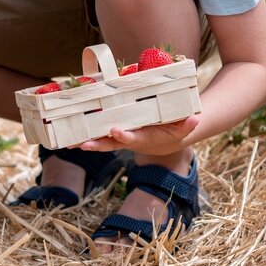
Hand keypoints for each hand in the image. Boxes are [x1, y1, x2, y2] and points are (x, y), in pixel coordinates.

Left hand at [79, 115, 197, 155]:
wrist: (167, 141)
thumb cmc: (174, 129)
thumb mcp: (183, 127)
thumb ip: (188, 124)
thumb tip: (196, 119)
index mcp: (145, 138)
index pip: (134, 138)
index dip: (124, 136)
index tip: (115, 131)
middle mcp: (131, 141)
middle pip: (112, 145)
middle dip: (98, 145)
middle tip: (84, 144)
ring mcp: (121, 139)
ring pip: (102, 143)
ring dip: (87, 144)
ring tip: (69, 144)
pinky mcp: (115, 136)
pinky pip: (99, 137)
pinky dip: (85, 137)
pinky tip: (69, 136)